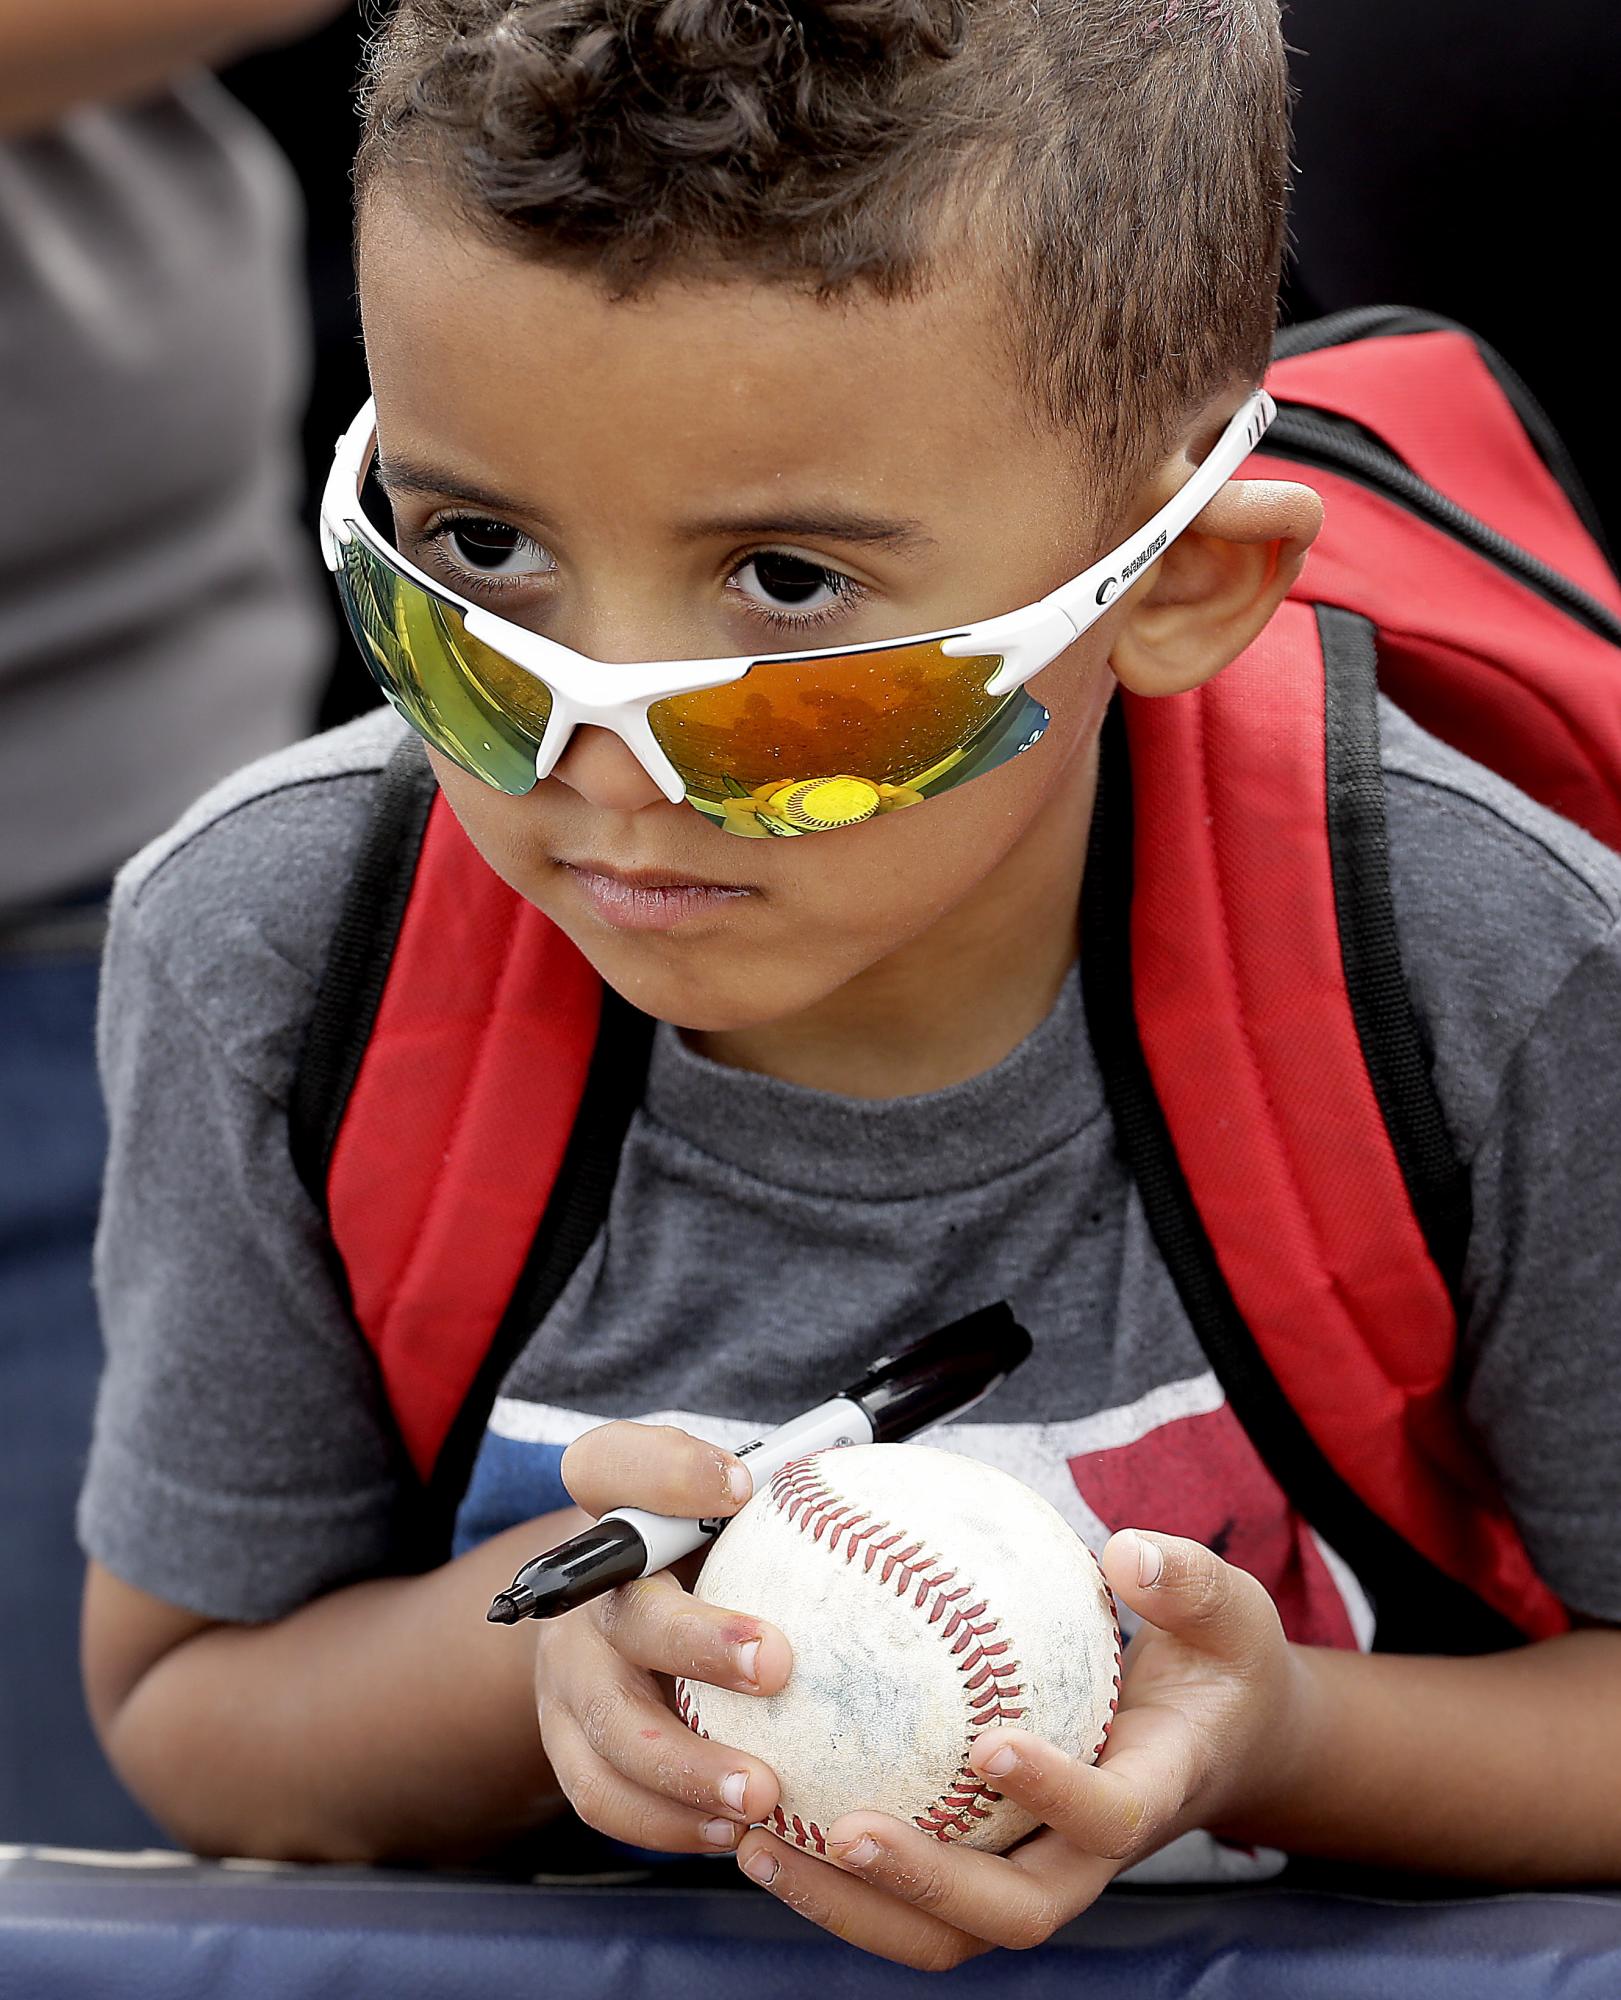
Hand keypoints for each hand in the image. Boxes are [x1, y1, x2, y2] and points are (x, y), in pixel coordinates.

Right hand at [534, 1422, 792, 1854]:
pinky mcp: (565, 1743)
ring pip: (608, 1723)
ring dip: (684, 1765)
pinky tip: (732, 1834)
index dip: (668, 1471)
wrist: (624, 1631)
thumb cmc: (717, 1564)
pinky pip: (600, 1794)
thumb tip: (908, 1521)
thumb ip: (800, 1509)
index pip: (614, 1465)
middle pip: (624, 1608)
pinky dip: (665, 1822)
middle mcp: (587, 1590)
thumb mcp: (744, 1522)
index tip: (742, 1488)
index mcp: (622, 1514)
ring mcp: (569, 1671)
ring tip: (764, 1795)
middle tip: (777, 1666)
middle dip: (696, 1640)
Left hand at [732, 1528, 1305, 1969]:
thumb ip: (1185, 1582)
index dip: (1052, 1794)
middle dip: (925, 1885)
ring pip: (948, 1930)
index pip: (1108, 1819)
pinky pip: (912, 1898)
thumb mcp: (1227, 1612)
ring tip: (762, 1844)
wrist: (1222, 1738)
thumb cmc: (1216, 1665)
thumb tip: (1125, 1551)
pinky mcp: (990, 1867)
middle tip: (842, 1827)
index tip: (989, 1744)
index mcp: (1152, 1792)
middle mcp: (1089, 1856)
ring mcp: (1038, 1872)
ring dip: (854, 1905)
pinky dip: (838, 1882)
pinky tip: (759, 1823)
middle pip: (1012, 1913)